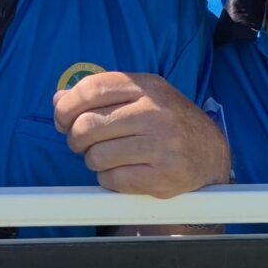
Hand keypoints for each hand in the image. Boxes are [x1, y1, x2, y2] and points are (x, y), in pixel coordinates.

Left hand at [53, 73, 230, 198]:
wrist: (208, 153)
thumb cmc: (165, 122)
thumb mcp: (140, 96)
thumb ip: (100, 95)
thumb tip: (58, 100)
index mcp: (147, 87)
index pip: (91, 89)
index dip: (67, 107)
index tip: (62, 120)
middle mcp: (155, 112)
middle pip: (87, 126)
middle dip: (76, 138)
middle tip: (83, 144)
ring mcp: (161, 145)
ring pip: (96, 156)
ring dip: (93, 161)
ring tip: (108, 157)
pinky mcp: (163, 176)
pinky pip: (112, 180)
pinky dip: (108, 179)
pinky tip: (122, 172)